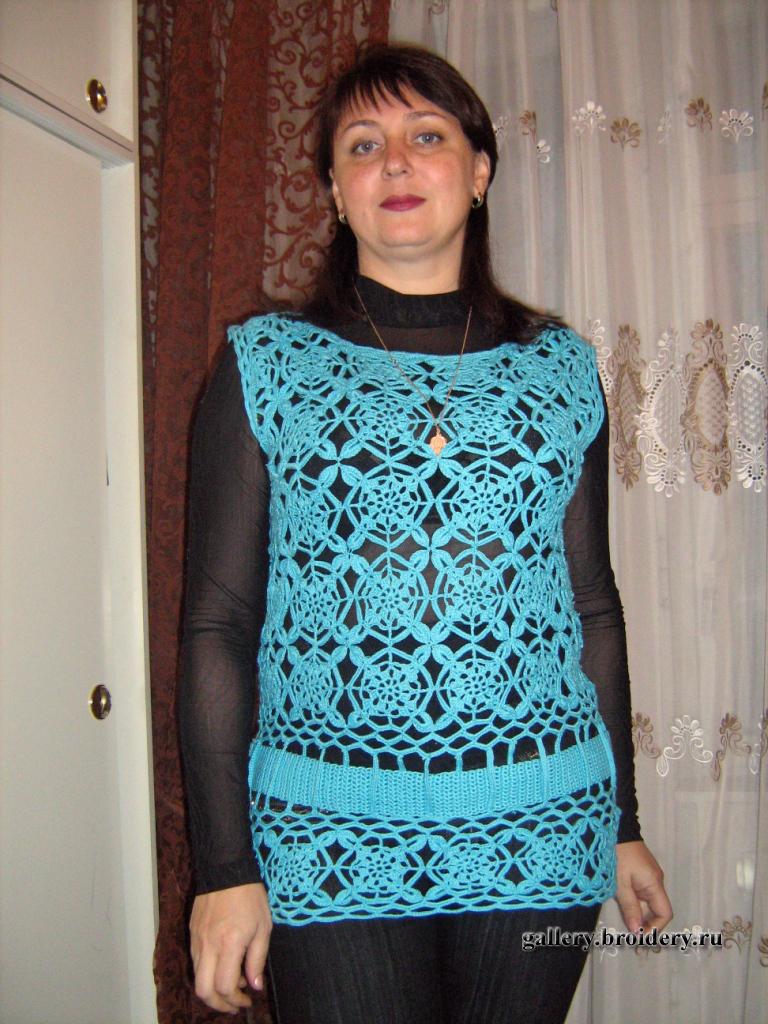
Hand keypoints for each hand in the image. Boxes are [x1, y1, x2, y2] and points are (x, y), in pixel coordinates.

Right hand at [189, 882, 271, 1014]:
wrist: (225, 867)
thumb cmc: (249, 895)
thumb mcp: (263, 926)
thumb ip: (257, 958)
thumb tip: (255, 985)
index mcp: (229, 943)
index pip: (224, 986)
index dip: (235, 1000)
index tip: (248, 1000)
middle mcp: (208, 945)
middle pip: (203, 990)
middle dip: (218, 1004)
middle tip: (234, 1004)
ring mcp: (197, 939)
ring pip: (197, 977)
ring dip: (213, 987)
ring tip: (233, 983)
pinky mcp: (192, 932)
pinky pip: (196, 960)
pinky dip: (208, 971)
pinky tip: (223, 964)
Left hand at [614, 840, 672, 934]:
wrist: (612, 827)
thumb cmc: (617, 854)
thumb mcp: (620, 882)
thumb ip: (629, 906)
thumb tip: (637, 932)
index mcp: (654, 883)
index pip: (664, 913)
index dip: (655, 927)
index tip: (639, 936)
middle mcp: (655, 881)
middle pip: (657, 910)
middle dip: (646, 925)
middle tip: (632, 938)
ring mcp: (648, 875)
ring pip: (648, 902)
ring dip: (639, 915)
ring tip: (627, 927)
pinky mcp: (639, 871)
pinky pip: (641, 893)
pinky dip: (635, 903)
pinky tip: (625, 909)